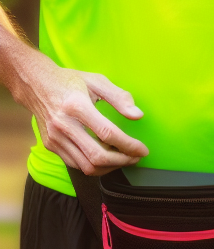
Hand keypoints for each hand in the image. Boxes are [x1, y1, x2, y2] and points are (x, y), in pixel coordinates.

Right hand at [29, 62, 147, 175]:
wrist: (36, 85)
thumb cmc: (70, 81)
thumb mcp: (97, 81)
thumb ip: (119, 97)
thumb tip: (138, 115)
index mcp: (76, 106)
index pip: (107, 133)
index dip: (128, 145)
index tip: (143, 149)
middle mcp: (63, 126)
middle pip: (97, 156)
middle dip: (122, 161)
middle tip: (136, 157)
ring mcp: (54, 139)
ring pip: (86, 166)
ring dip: (110, 167)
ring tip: (124, 158)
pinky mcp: (51, 146)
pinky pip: (76, 164)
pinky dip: (94, 166)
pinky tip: (107, 157)